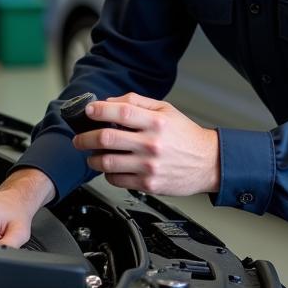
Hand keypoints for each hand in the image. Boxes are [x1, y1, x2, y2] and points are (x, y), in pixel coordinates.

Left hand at [75, 93, 218, 195]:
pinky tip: (110, 168)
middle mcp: (152, 144)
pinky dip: (107, 173)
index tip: (89, 111)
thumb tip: (111, 102)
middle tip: (79, 138)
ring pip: (107, 162)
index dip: (99, 110)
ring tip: (92, 155)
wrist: (208, 163)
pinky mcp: (148, 184)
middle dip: (85, 137)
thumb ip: (138, 102)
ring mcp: (149, 166)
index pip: (121, 111)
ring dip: (93, 158)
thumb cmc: (187, 136)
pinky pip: (117, 180)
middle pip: (107, 138)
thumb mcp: (167, 110)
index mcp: (156, 122)